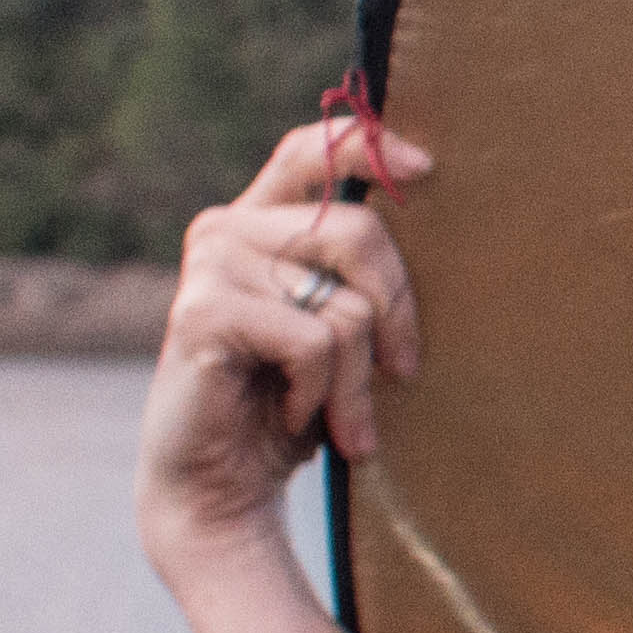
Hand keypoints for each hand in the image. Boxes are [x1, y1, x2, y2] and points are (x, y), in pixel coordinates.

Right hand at [137, 111, 435, 564]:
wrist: (219, 488)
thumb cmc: (289, 405)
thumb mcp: (335, 326)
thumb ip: (357, 272)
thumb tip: (430, 203)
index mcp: (260, 220)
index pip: (310, 149)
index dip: (368, 145)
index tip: (429, 167)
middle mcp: (227, 229)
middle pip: (358, 233)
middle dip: (397, 312)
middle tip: (404, 373)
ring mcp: (211, 267)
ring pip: (344, 306)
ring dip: (356, 380)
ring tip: (334, 414)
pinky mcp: (203, 314)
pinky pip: (313, 342)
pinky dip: (320, 393)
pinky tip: (292, 415)